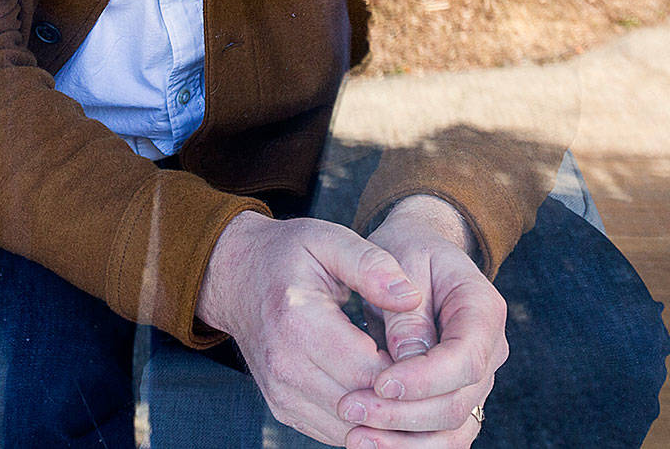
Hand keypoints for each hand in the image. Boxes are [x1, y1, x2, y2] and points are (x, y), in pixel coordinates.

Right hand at [198, 211, 424, 444]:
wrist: (233, 278)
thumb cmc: (286, 255)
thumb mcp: (328, 240)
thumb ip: (372, 264)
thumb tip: (412, 298)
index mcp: (298, 323)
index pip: (370, 371)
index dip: (412, 371)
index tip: (436, 353)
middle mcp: (285, 368)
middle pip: (364, 407)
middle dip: (405, 400)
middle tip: (436, 377)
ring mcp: (281, 395)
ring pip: (353, 430)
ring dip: (389, 418)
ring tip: (415, 388)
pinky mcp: (284, 410)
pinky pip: (337, 432)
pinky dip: (368, 423)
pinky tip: (387, 396)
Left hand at [336, 196, 507, 446]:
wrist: (415, 252)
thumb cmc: (406, 250)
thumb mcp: (401, 260)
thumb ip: (404, 311)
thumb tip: (404, 360)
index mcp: (483, 310)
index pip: (464, 360)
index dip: (423, 379)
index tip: (378, 383)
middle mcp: (489, 351)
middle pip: (456, 403)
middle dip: (402, 414)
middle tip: (349, 409)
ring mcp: (475, 380)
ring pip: (451, 431)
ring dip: (402, 441)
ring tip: (353, 437)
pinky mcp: (453, 397)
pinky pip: (437, 435)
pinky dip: (405, 444)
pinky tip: (365, 442)